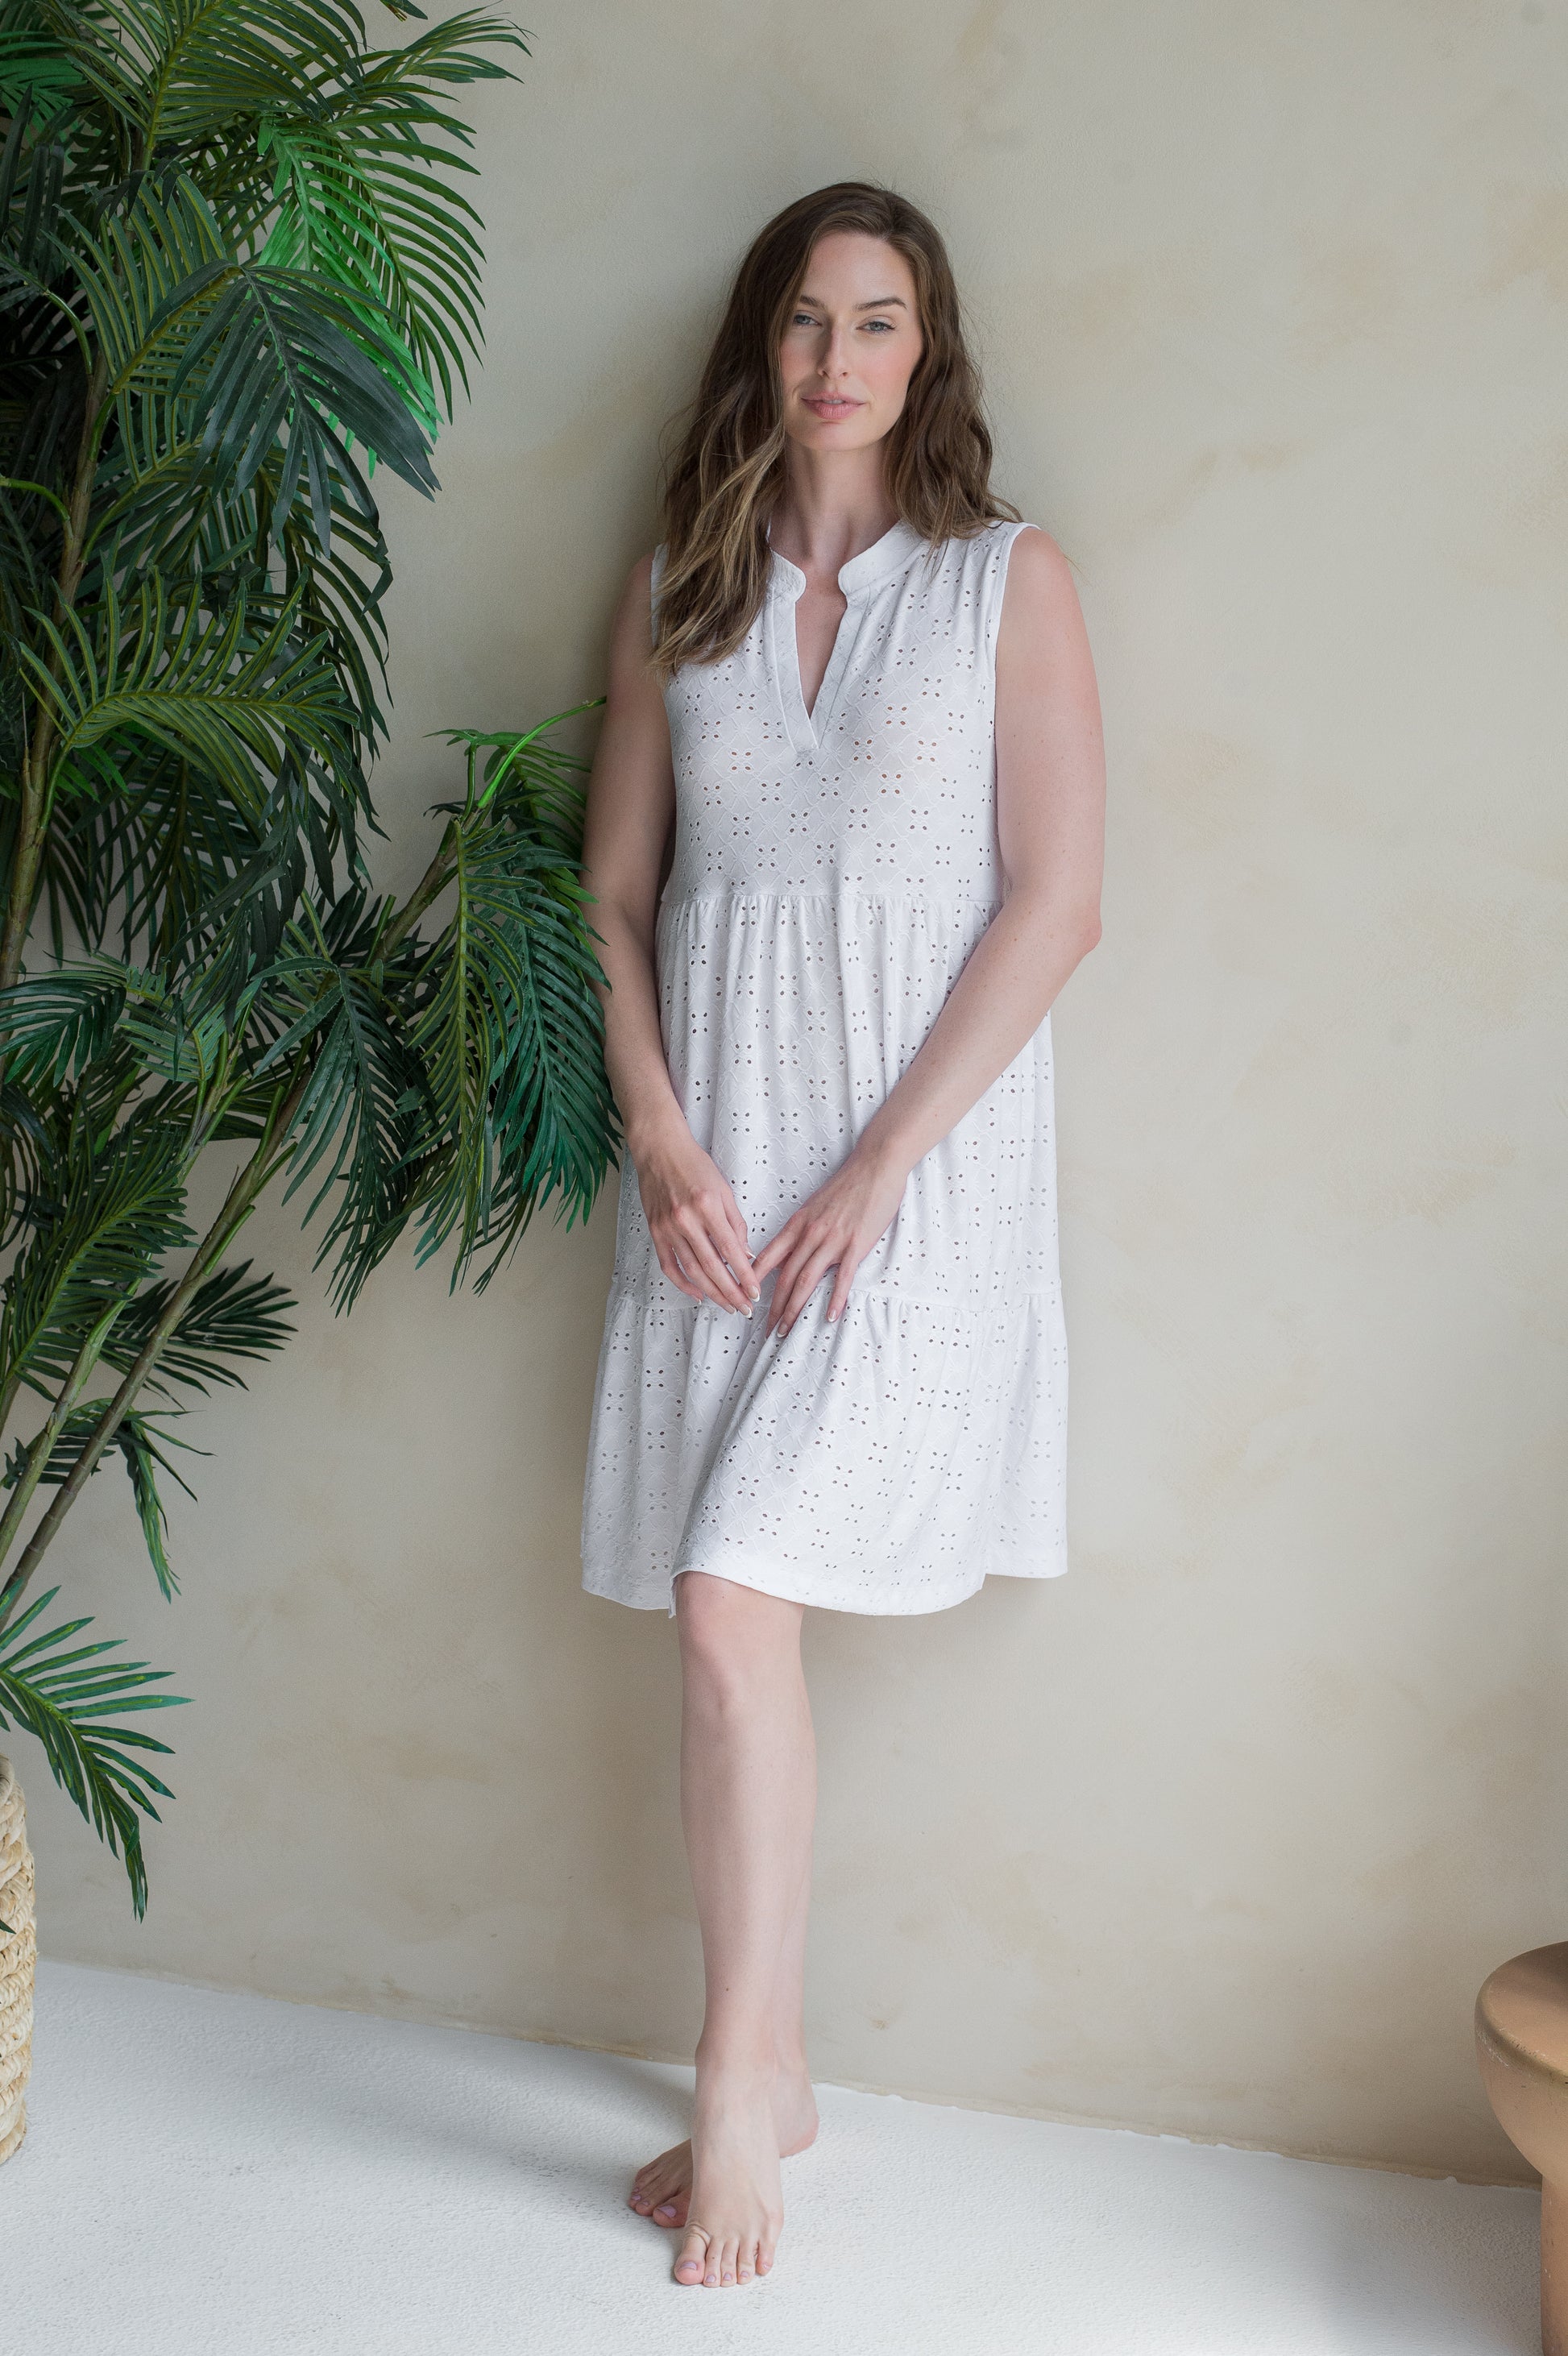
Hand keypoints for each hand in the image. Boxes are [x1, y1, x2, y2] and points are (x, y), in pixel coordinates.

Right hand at [632, 1119, 758, 1314]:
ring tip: (727, 1306)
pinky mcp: (655, 1232)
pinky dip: (683, 1284)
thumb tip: (746, 1255)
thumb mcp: (724, 1189)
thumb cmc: (695, 1166)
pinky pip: (669, 1266)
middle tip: (744, 1308)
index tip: (755, 1292)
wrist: (659, 1150)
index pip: (731, 1251)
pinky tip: (698, 1294)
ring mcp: (668, 1228)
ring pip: (692, 1271)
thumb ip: (736, 1223)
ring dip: (711, 1293)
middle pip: (712, 1267)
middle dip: (731, 1292)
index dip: (745, 1276)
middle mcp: (686, 1220)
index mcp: (708, 1206)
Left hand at [752, 1142, 909, 1335]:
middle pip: (784, 1277)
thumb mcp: (815, 1205)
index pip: (768, 1258)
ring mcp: (832, 1240)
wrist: (874, 1165)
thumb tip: (789, 1250)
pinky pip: (841, 1278)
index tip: (745, 1300)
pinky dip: (834, 1300)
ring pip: (806, 1281)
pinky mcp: (855, 1244)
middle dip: (773, 1307)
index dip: (753, 1282)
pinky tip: (829, 1318)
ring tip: (786, 1330)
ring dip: (794, 1309)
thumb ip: (802, 1229)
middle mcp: (809, 1234)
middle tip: (765, 1330)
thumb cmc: (847, 1184)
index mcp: (797, 1224)